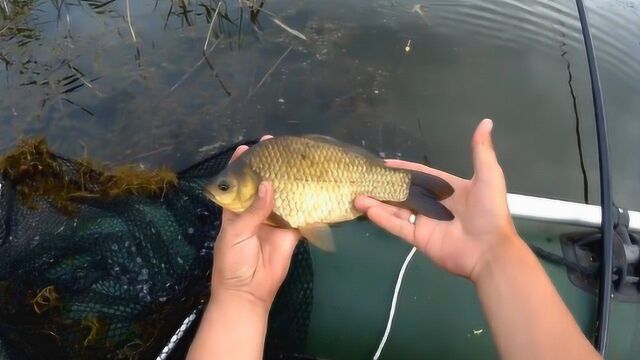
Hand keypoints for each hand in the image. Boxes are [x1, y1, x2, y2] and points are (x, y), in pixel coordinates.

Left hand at [212, 138, 300, 308]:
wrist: (249, 292)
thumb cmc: (233, 261)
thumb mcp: (236, 232)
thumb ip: (253, 210)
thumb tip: (268, 185)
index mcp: (236, 209)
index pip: (237, 182)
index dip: (242, 164)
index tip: (250, 146)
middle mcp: (256, 211)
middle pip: (264, 184)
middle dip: (271, 167)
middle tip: (281, 147)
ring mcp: (275, 220)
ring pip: (284, 196)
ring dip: (290, 180)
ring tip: (299, 160)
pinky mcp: (292, 231)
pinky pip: (301, 215)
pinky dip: (308, 203)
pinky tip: (315, 186)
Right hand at [354, 119, 519, 281]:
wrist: (490, 250)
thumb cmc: (489, 211)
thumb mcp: (488, 175)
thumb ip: (481, 150)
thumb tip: (486, 122)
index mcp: (448, 189)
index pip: (420, 175)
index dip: (403, 168)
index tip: (383, 163)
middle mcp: (433, 205)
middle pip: (404, 192)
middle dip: (385, 186)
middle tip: (364, 178)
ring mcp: (424, 222)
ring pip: (395, 209)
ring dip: (377, 202)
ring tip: (357, 195)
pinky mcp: (418, 238)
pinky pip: (397, 226)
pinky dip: (382, 218)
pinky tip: (367, 209)